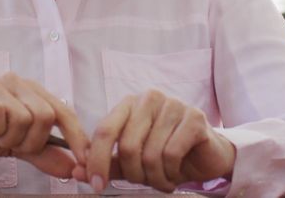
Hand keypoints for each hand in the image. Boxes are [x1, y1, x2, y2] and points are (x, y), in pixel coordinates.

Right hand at [0, 72, 88, 178]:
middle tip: (13, 146)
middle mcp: (19, 83)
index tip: (84, 162)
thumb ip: (43, 154)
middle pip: (45, 117)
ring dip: (10, 138)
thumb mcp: (17, 146)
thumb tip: (72, 169)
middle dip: (32, 142)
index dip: (77, 138)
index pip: (65, 113)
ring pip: (23, 118)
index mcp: (33, 92)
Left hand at [76, 89, 235, 192]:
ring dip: (154, 178)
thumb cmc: (166, 155)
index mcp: (130, 104)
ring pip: (150, 154)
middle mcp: (150, 98)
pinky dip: (170, 173)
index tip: (95, 185)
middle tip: (145, 182)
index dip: (96, 161)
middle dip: (134, 174)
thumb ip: (107, 164)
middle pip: (127, 146)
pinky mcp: (194, 118)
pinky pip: (171, 154)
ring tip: (162, 180)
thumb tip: (77, 172)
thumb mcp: (132, 161)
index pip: (104, 130)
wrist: (207, 156)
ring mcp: (173, 105)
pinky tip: (175, 176)